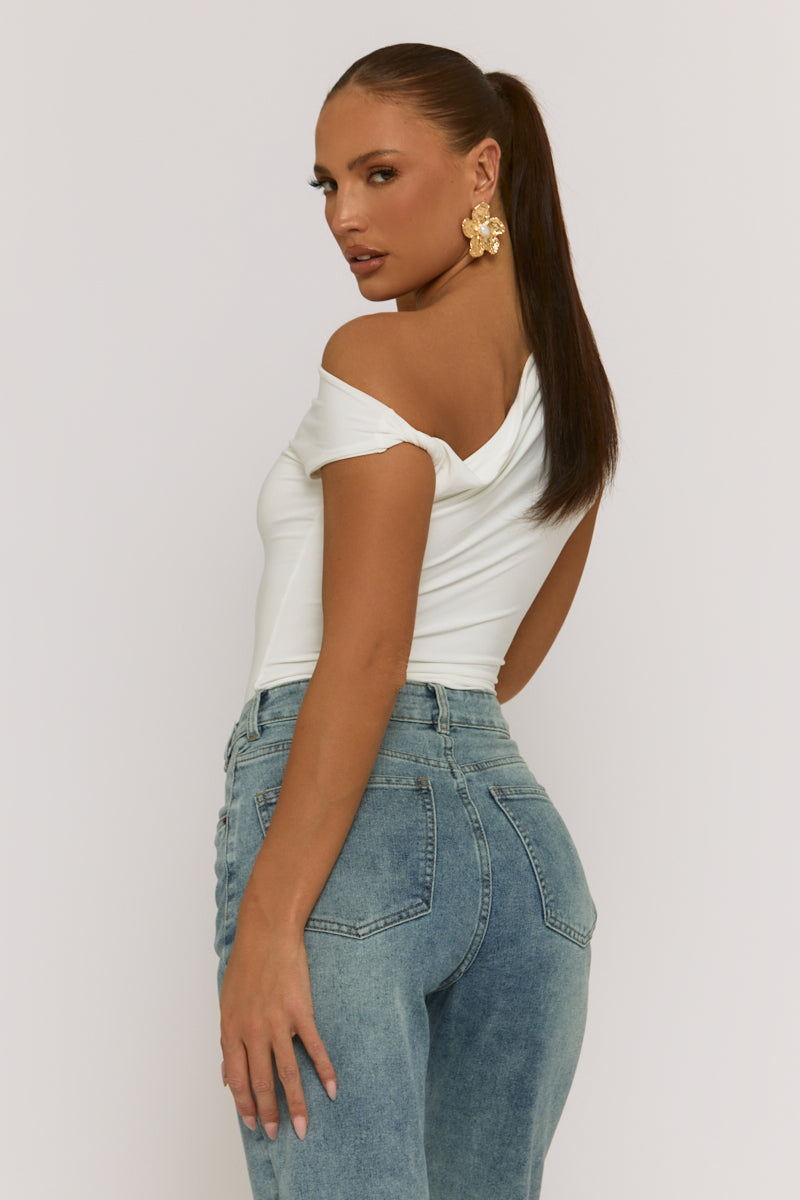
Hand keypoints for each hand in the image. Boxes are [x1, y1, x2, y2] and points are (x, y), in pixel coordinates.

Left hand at [219, 906, 336, 1139]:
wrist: (267, 934)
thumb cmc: (245, 966)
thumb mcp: (227, 1003)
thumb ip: (227, 1040)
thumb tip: (225, 1074)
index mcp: (231, 1030)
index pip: (236, 1079)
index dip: (243, 1104)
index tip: (251, 1123)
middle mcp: (253, 1031)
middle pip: (261, 1082)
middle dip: (268, 1114)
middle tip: (275, 1135)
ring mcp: (278, 1022)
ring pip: (287, 1073)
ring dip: (296, 1104)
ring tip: (303, 1127)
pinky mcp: (300, 1012)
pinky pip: (314, 1048)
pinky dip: (324, 1070)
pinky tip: (331, 1090)